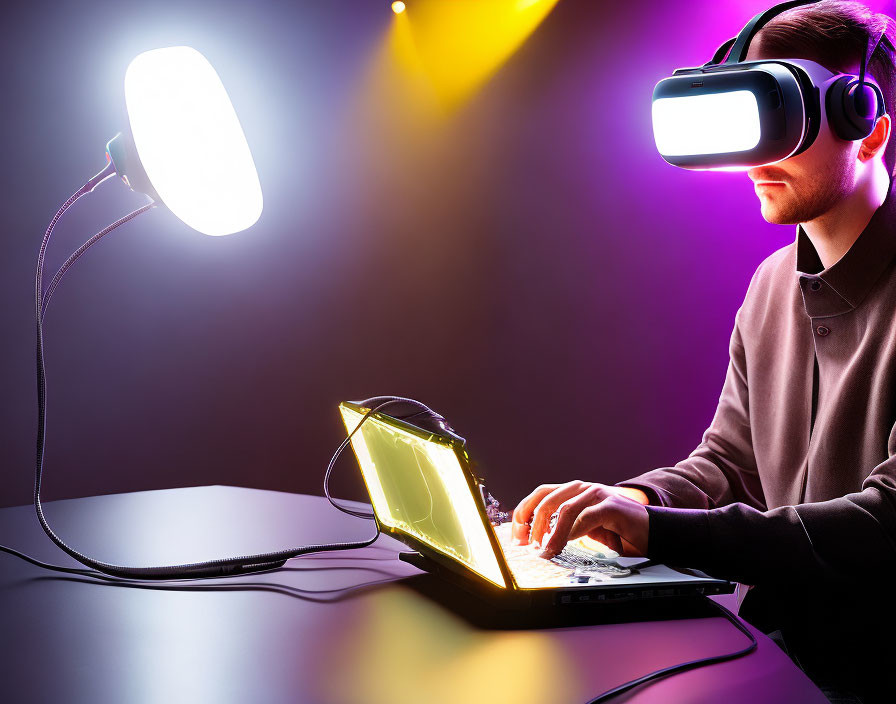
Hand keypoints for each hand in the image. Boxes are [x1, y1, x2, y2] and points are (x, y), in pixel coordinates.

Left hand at [511, 481, 649, 556]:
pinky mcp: (612, 506)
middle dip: (533, 524)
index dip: (524, 512)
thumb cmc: (616, 530)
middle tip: (529, 545)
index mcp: (573, 491)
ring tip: (545, 549)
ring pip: (565, 508)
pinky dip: (572, 532)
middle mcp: (583, 488)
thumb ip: (564, 527)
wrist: (651, 530)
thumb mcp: (584, 527)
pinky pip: (586, 516)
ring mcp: (598, 494)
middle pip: (547, 499)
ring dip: (551, 531)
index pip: (541, 494)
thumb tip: (536, 541)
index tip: (517, 536)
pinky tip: (566, 544)